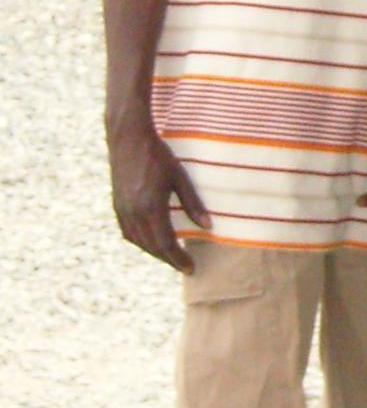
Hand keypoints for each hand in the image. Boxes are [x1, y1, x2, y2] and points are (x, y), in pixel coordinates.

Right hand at [107, 117, 210, 272]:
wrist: (128, 138)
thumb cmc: (158, 155)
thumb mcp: (180, 177)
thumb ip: (193, 204)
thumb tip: (208, 227)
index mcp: (151, 208)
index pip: (166, 244)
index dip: (178, 259)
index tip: (190, 268)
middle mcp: (134, 213)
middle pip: (152, 247)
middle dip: (168, 259)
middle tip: (184, 266)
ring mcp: (122, 210)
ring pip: (138, 242)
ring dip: (154, 252)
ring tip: (170, 255)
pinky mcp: (117, 205)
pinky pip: (128, 232)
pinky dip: (141, 241)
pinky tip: (150, 240)